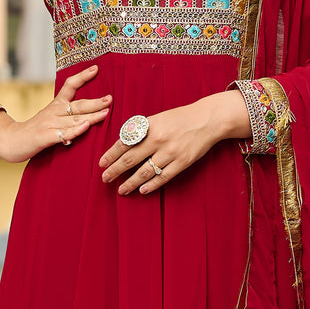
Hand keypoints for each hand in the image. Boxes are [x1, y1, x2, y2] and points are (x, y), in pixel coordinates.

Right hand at [0, 65, 111, 162]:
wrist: (10, 140)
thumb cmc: (35, 130)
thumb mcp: (50, 117)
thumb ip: (67, 114)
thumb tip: (88, 112)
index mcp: (55, 104)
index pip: (69, 85)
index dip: (82, 77)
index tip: (96, 69)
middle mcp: (53, 111)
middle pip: (78, 104)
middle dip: (96, 102)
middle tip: (111, 98)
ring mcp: (49, 123)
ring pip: (74, 118)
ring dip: (92, 116)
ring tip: (106, 112)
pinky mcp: (45, 137)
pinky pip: (63, 132)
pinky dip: (75, 130)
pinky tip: (85, 126)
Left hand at [99, 90, 250, 194]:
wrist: (207, 119)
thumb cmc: (180, 118)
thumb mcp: (158, 118)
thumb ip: (142, 131)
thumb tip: (124, 144)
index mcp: (150, 127)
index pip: (124, 143)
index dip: (111, 154)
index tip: (102, 163)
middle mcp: (158, 140)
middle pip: (131, 159)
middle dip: (115, 170)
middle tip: (105, 179)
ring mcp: (170, 153)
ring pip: (145, 172)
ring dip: (130, 182)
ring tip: (121, 189)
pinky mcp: (182, 162)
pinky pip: (163, 177)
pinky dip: (151, 185)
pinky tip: (142, 190)